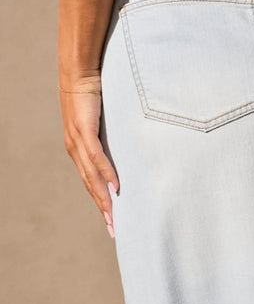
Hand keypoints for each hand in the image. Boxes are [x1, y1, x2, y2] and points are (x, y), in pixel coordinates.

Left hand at [58, 73, 118, 238]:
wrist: (78, 73)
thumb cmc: (92, 95)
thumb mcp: (102, 122)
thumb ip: (110, 138)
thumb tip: (128, 149)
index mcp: (78, 150)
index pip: (90, 182)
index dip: (100, 203)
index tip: (112, 222)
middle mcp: (75, 150)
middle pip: (90, 186)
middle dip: (103, 209)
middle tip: (114, 230)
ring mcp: (78, 142)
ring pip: (91, 177)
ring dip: (103, 198)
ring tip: (114, 216)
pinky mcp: (84, 131)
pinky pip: (96, 157)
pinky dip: (106, 173)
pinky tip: (115, 187)